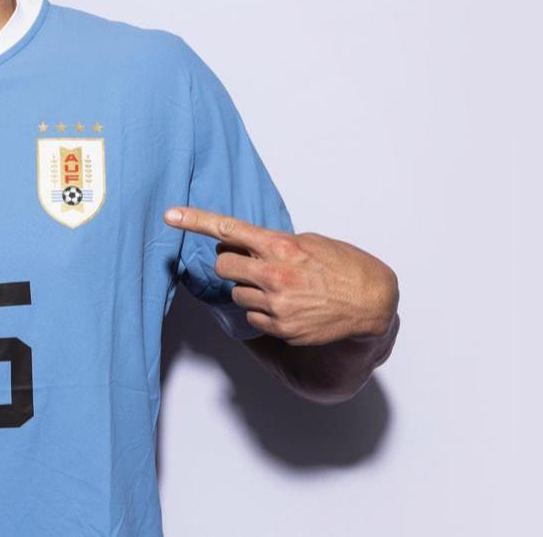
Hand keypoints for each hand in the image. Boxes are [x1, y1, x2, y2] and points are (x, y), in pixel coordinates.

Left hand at [164, 206, 398, 346]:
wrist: (373, 304)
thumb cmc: (344, 267)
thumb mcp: (311, 242)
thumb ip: (275, 243)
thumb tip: (245, 244)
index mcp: (281, 246)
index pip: (228, 229)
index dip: (194, 220)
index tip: (170, 215)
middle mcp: (273, 275)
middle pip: (223, 264)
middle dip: (232, 262)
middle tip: (253, 263)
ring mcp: (275, 304)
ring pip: (236, 293)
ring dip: (250, 288)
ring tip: (282, 287)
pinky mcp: (280, 328)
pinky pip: (252, 316)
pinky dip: (263, 310)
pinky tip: (289, 306)